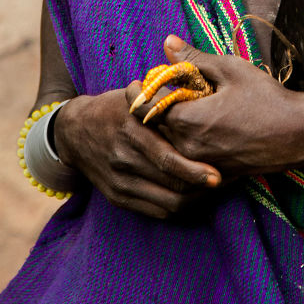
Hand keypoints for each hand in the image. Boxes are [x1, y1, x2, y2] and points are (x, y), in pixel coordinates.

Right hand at [53, 87, 220, 219]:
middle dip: (203, 186)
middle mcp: (124, 159)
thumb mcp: (135, 95)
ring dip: (196, 199)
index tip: (220, 172)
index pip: (167, 159)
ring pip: (168, 203)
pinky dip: (179, 207)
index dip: (196, 170)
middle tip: (229, 179)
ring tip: (218, 189)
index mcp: (130, 130)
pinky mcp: (118, 198)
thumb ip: (163, 98)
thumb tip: (202, 92)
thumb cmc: (114, 108)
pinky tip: (196, 196)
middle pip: (171, 185)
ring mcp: (120, 182)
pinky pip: (156, 211)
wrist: (74, 132)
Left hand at [130, 36, 303, 177]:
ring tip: (187, 104)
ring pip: (168, 142)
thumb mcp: (231, 69)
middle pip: (153, 126)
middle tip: (168, 88)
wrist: (299, 134)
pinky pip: (186, 155)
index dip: (142, 89)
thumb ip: (194, 58)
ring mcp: (199, 163)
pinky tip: (204, 124)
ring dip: (170, 123)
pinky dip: (186, 138)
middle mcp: (188, 147)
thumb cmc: (267, 99)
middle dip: (156, 105)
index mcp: (188, 121)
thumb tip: (167, 42)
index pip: (144, 106)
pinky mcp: (211, 171)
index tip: (145, 79)